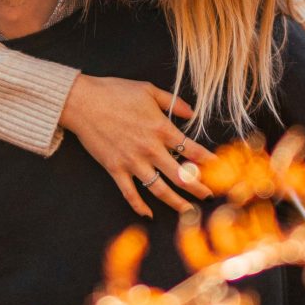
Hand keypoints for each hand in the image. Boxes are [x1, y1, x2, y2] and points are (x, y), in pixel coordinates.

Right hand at [59, 73, 212, 217]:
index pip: (193, 150)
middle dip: (199, 189)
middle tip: (210, 197)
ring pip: (159, 189)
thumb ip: (173, 102)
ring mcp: (132, 162)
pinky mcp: (115, 169)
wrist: (83, 102)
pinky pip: (130, 193)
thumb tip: (191, 113)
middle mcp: (150, 149)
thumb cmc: (115, 92)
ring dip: (176, 203)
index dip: (210, 162)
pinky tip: (148, 214)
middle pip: (181, 176)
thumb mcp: (148, 90)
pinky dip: (139, 206)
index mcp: (162, 129)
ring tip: (189, 212)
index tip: (221, 170)